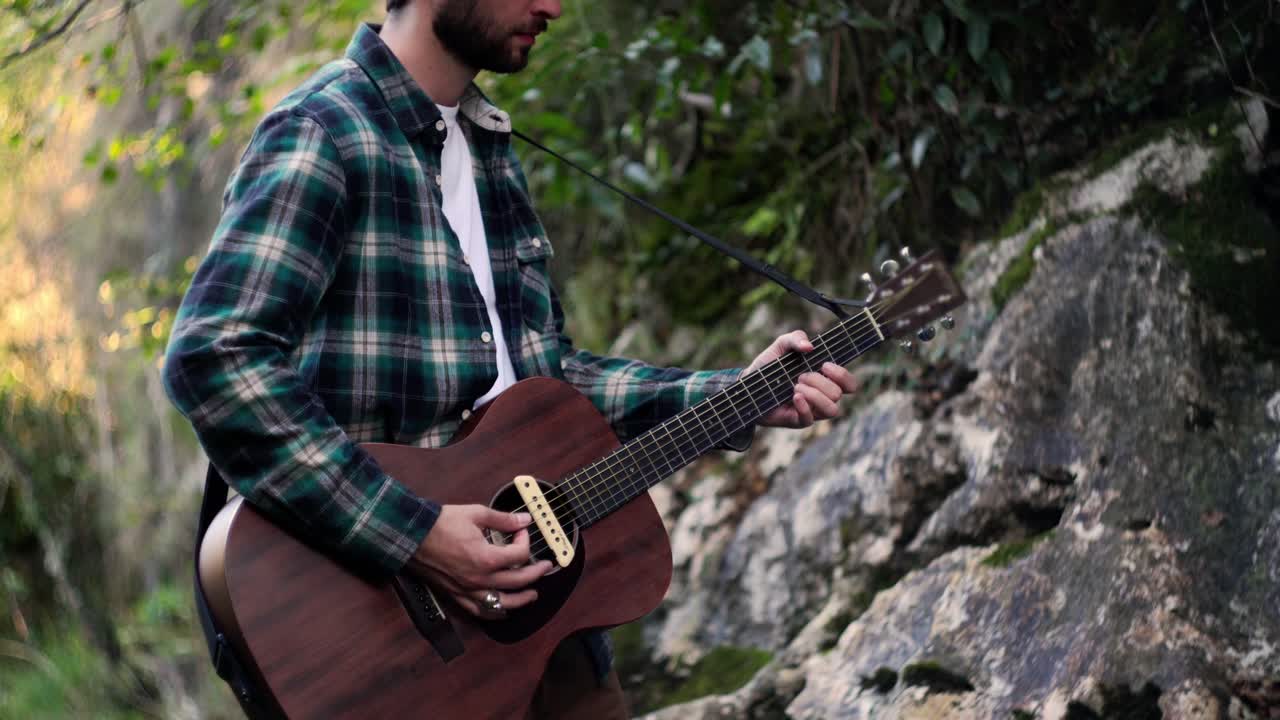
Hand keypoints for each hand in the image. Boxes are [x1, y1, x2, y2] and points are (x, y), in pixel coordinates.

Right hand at [406, 505, 552, 617]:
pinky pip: (480, 611)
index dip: (525, 539)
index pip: (519, 554)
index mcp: (487, 558)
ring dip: (522, 600)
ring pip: (503, 603)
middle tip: (545, 566)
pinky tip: (503, 611)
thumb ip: (503, 519)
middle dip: (536, 572)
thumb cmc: (441, 524)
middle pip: (518, 581)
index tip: (521, 530)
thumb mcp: (476, 514)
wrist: (412, 536)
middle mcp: (480, 579)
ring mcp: (469, 590)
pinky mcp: (457, 595)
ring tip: (533, 594)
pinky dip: (495, 613)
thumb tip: (524, 520)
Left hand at [745, 330, 857, 428]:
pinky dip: (804, 406)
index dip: (842, 375)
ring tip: (796, 387)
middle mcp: (822, 396)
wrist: (748, 384)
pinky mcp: (798, 421)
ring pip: (831, 409)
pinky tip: (794, 396)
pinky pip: (810, 419)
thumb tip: (809, 346)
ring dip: (815, 395)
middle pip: (838, 394)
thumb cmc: (769, 366)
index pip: (850, 384)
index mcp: (825, 379)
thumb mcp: (781, 346)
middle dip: (819, 382)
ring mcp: (812, 410)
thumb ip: (795, 338)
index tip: (824, 365)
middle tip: (800, 376)